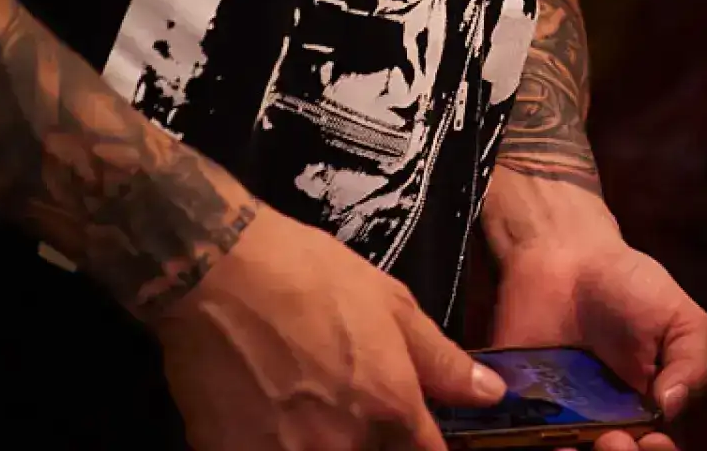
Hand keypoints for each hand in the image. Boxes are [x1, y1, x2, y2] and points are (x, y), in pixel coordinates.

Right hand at [155, 202, 502, 450]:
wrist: (215, 273)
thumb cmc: (310, 277)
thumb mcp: (391, 305)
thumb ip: (442, 361)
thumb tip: (491, 394)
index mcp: (390, 408)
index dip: (425, 446)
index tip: (415, 434)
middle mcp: (344, 445)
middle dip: (373, 443)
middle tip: (350, 405)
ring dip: (323, 445)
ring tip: (306, 410)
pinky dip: (275, 446)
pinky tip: (270, 421)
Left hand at [474, 175, 706, 450]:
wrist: (565, 257)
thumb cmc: (632, 289)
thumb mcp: (681, 321)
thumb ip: (693, 365)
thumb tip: (672, 409)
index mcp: (650, 417)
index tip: (651, 438)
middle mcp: (606, 429)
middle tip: (614, 439)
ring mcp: (560, 426)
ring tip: (577, 445)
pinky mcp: (517, 416)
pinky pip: (520, 446)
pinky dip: (532, 449)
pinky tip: (547, 439)